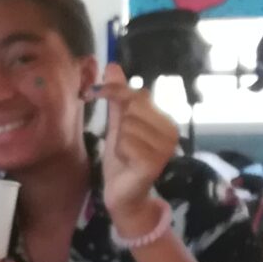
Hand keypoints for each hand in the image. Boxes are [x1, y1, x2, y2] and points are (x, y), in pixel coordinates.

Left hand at [90, 64, 179, 233]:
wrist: (124, 196)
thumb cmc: (123, 160)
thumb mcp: (118, 124)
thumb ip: (118, 97)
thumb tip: (113, 65)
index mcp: (166, 120)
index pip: (136, 93)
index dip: (112, 91)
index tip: (91, 93)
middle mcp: (171, 131)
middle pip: (132, 106)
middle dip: (119, 124)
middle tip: (123, 143)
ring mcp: (165, 147)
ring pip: (126, 125)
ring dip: (119, 141)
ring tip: (126, 155)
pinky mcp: (153, 161)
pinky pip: (124, 142)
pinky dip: (119, 152)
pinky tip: (127, 163)